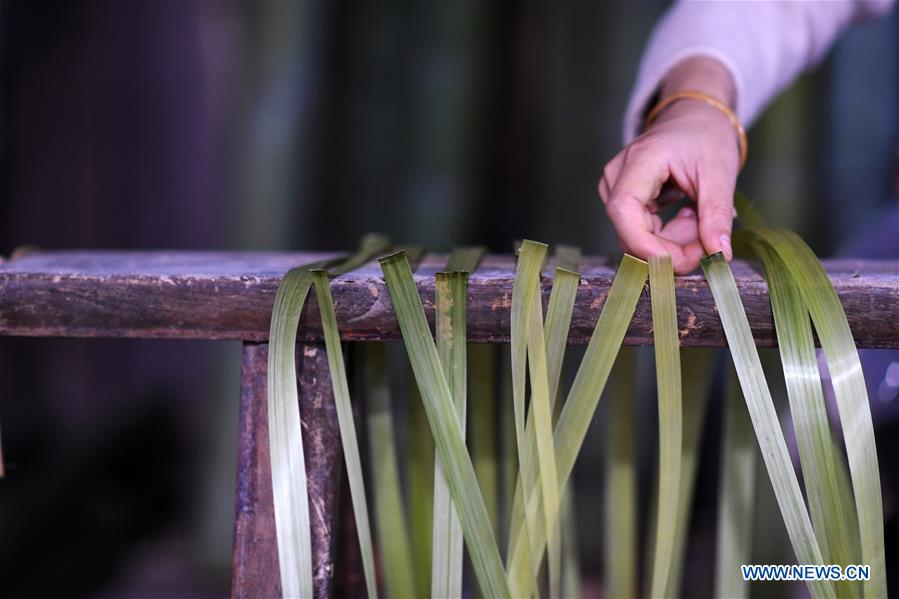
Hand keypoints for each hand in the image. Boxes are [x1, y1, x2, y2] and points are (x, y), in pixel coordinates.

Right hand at [598, 57, 739, 273]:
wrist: (695, 118)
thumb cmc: (707, 136)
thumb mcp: (721, 173)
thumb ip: (717, 215)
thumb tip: (720, 255)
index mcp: (640, 159)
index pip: (624, 210)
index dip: (645, 244)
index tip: (679, 263)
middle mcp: (617, 176)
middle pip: (631, 231)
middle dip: (671, 248)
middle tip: (709, 243)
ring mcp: (616, 190)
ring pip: (637, 237)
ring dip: (673, 241)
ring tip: (700, 216)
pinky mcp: (624, 202)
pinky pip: (643, 233)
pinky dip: (670, 234)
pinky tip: (687, 214)